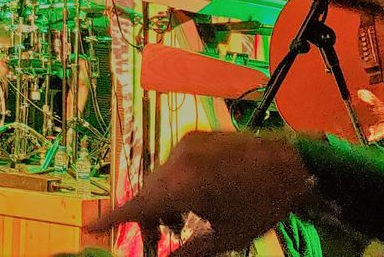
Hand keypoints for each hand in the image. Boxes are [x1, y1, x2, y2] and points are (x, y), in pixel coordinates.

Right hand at [83, 131, 314, 256]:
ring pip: (162, 178)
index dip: (111, 220)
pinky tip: (196, 200)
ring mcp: (188, 144)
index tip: (89, 228)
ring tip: (182, 225)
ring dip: (164, 202)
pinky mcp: (199, 137)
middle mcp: (177, 159)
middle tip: (157, 243)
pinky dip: (177, 184)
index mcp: (181, 186)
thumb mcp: (225, 237)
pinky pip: (176, 164)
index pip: (136, 206)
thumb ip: (189, 251)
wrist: (295, 164)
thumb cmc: (261, 205)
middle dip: (148, 219)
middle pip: (148, 193)